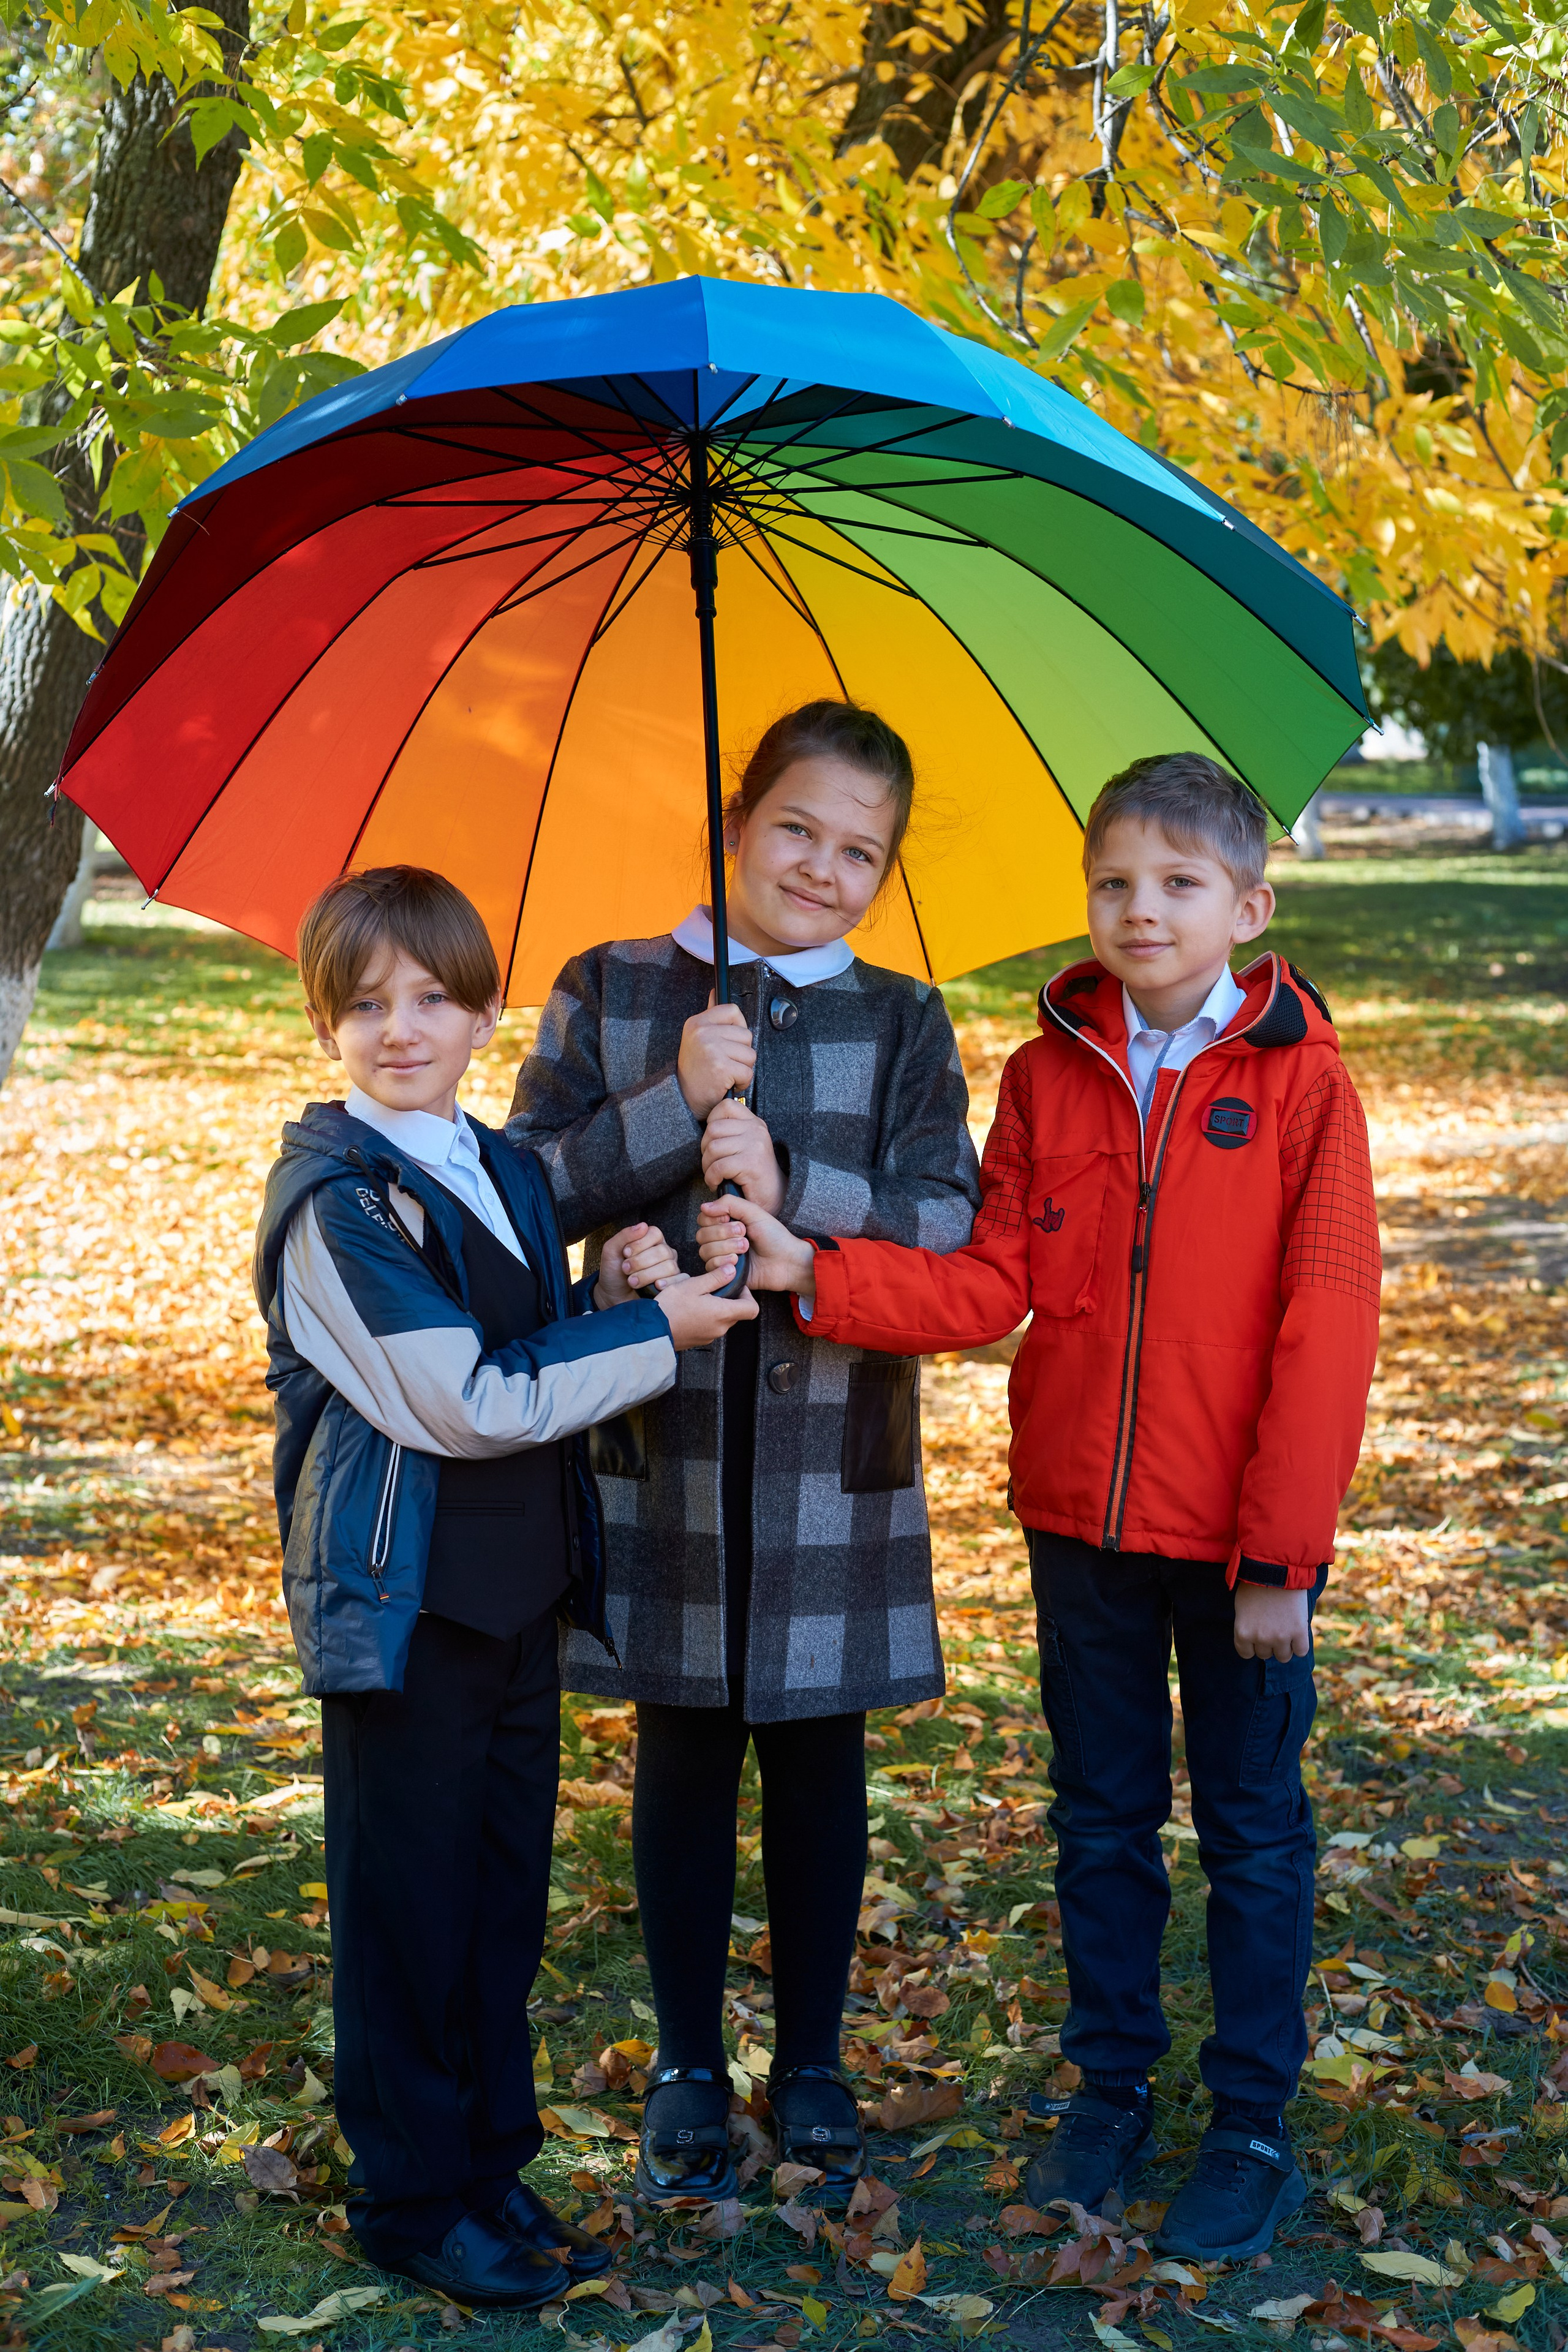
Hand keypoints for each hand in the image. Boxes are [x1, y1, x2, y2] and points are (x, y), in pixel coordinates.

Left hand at [594, 1222, 680, 1308]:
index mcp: (651, 1240)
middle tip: (626, 1269)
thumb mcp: (611, 1251)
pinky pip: (681, 1280)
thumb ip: (624, 1236)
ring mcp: (671, 1268)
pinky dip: (668, 1284)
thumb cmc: (613, 1272)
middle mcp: (664, 1252)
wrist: (613, 1297)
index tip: (625, 1253)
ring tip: (632, 1282)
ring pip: (669, 1267)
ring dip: (647, 1275)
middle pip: (662, 1251)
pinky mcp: (675, 1284)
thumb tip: (642, 1225)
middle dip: (640, 1262)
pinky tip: (656, 1287)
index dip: (640, 1244)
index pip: (655, 1234)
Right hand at [654, 1269, 758, 1351]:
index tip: (735, 1286)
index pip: (752, 1309)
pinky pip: (710, 1327)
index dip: (748, 1296)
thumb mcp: (693, 1285)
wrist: (651, 1330)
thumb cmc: (671, 1306)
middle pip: (737, 1313)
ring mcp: (710, 1336)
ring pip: (723, 1320)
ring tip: (697, 1298)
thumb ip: (715, 1278)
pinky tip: (690, 1310)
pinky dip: (706, 1318)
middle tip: (712, 1288)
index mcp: (723, 1313)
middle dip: (729, 1299)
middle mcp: (720, 1328)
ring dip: (716, 1308)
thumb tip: (732, 1270)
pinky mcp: (700, 1340)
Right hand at [678, 995, 755, 1119]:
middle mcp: (703, 1032)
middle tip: (724, 1063)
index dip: (738, 1028)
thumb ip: (711, 1016)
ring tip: (725, 1073)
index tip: (729, 1042)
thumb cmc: (695, 1070)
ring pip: (750, 1054)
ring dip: (742, 1068)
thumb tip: (715, 993)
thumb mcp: (697, 1037)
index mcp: (697, 1022)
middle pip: (746, 1035)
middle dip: (741, 1053)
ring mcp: (712, 1049)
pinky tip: (727, 1083)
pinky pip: (748, 1072)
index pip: (733, 1011)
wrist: (682, 1099)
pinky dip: (742, 1082)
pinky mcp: (721, 1068)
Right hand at [698, 1195, 815, 1301]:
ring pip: (705, 1251)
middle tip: (745, 1235)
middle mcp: (721, 1240)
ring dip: (726, 1248)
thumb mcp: (754, 1212)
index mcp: (726, 1223)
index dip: (715, 1219)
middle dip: (724, 1234)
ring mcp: (722, 1257)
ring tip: (745, 1249)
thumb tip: (704, 1206)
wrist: (786, 1261)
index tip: (734, 1220)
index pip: (703, 1219)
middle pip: (702, 1235)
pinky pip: (710, 1267)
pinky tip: (738, 1263)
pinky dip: (724, 1262)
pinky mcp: (724, 1273)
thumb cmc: (773, 1236)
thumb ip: (729, 1203)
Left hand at [701, 1097, 784, 1211]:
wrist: (774, 1198)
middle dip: (705, 1150)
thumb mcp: (745, 1145)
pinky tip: (717, 1183)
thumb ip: (731, 1132)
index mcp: (755, 1122)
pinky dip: (711, 1178)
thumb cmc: (753, 1175)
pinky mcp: (751, 1163)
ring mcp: (755, 1145)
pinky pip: (718, 1167)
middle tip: (711, 1165)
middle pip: (713, 1129)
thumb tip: (707, 1126)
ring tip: (714, 1175)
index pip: (725, 1106)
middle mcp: (757, 1129)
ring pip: (713, 1148)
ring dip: (707, 1166)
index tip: (713, 1141)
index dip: (712, 1122)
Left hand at [1233, 1583, 1311, 1661]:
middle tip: (1273, 1627)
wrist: (1276, 1569)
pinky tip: (1298, 1632)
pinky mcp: (1298, 1632)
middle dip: (1269, 1643)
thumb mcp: (1242, 1606)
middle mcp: (1260, 1638)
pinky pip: (1301, 1651)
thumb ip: (1247, 1625)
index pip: (1246, 1653)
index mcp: (1243, 1632)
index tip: (1258, 1635)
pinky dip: (1300, 1645)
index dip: (1253, 1644)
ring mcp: (1280, 1637)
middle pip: (1265, 1655)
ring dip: (1285, 1646)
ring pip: (1283, 1656)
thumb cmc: (1256, 1583)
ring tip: (1286, 1630)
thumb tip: (1254, 1637)